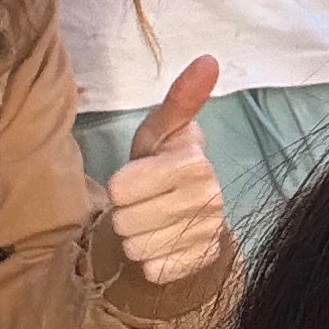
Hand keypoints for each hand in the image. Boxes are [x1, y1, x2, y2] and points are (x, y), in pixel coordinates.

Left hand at [107, 56, 227, 284]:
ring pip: (137, 248)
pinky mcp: (202, 263)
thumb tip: (208, 59)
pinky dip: (152, 261)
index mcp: (193, 163)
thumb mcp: (163, 132)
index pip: (121, 188)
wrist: (196, 215)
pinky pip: (154, 270)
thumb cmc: (166, 166)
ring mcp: (207, 234)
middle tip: (144, 204)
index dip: (120, 186)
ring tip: (151, 224)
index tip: (136, 180)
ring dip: (136, 238)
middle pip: (126, 221)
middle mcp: (207, 199)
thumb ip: (180, 100)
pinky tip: (163, 244)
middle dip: (127, 214)